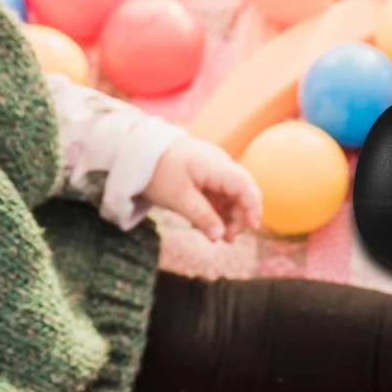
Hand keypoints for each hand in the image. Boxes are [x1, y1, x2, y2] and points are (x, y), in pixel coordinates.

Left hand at [145, 136, 261, 240]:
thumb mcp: (178, 198)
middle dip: (240, 216)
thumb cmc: (157, 172)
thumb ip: (202, 216)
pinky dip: (217, 210)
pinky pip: (220, 195)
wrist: (138, 153)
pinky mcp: (206, 176)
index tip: (253, 227)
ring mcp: (214, 170)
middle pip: (242, 191)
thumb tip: (220, 236)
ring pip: (232, 195)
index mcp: (215, 166)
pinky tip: (208, 225)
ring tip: (217, 236)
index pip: (245, 186)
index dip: (253, 206)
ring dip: (229, 216)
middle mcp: (220, 165)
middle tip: (227, 238)